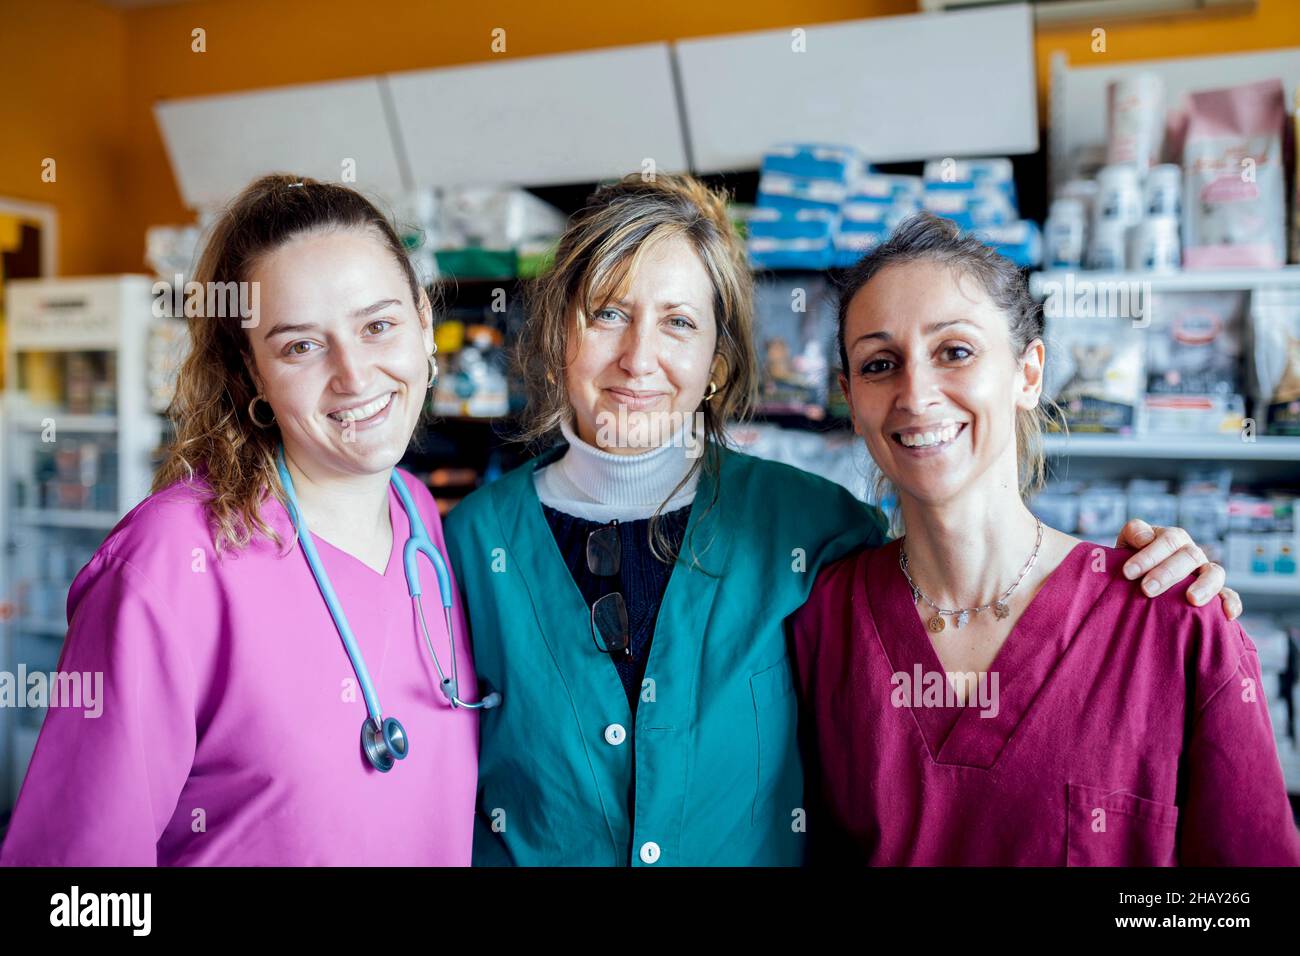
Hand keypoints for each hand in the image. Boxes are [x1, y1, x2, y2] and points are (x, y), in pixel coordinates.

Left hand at [1116, 519, 1241, 620]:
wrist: (1138, 578)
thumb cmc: (1132, 560)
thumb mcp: (1128, 542)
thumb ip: (1134, 533)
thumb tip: (1145, 538)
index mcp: (1173, 538)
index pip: (1168, 540)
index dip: (1149, 555)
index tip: (1128, 572)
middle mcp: (1192, 553)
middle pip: (1189, 556)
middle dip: (1167, 573)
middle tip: (1147, 589)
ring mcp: (1205, 572)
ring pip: (1214, 573)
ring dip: (1204, 585)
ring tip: (1191, 599)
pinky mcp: (1215, 592)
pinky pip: (1229, 595)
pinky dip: (1231, 602)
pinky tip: (1228, 614)